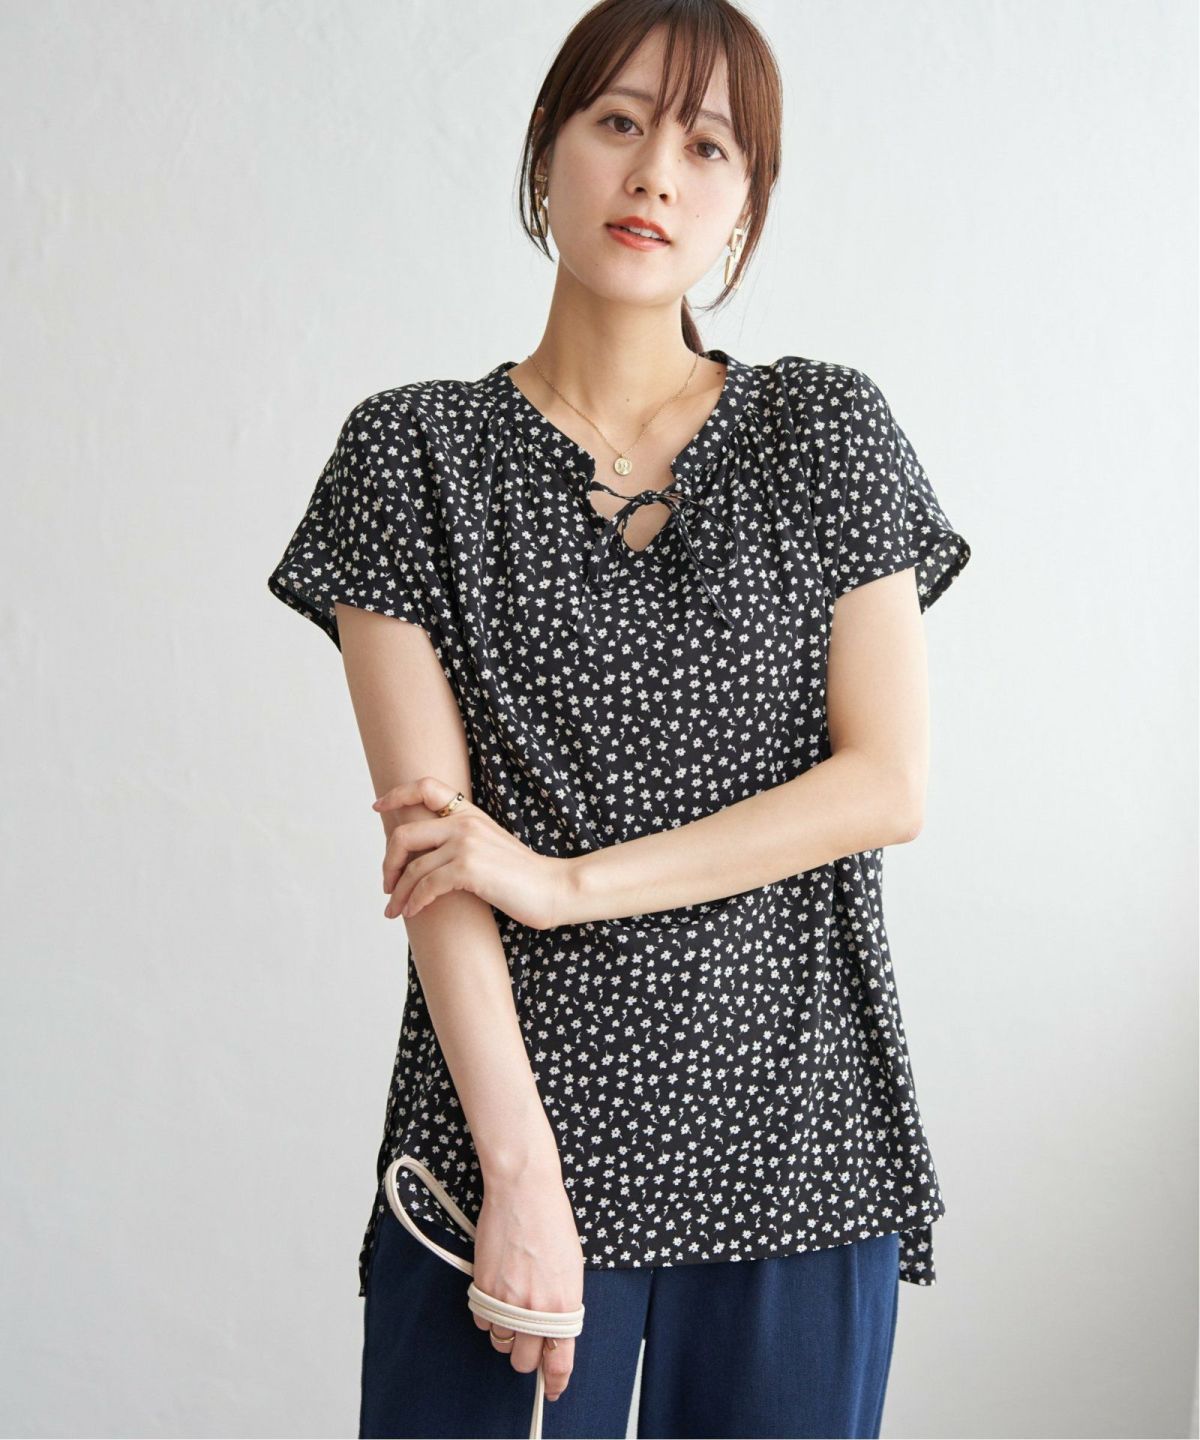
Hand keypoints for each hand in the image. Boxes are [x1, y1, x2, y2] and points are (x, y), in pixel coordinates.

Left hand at [372, 776, 572, 929]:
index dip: (396, 794)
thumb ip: (461, 840)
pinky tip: (414, 912)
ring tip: (395, 910)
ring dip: (399, 893)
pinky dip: (414, 901)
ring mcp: (466, 844)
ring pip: (413, 868)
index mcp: (470, 812)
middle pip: (405, 834)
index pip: (425, 787)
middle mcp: (465, 822)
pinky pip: (426, 885)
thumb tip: (424, 856)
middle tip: (387, 885)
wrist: (553, 888)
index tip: (378, 807)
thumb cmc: (522, 875)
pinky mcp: (468, 869)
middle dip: (388, 862)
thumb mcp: (489, 845)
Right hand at [471, 1166, 583, 1405]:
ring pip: (501, 1343)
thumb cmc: (553, 1223)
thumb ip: (562, 1304)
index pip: (559, 1361)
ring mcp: (507, 1301)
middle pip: (524, 1360)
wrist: (525, 1192)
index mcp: (564, 1305)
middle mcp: (535, 1309)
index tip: (552, 1390)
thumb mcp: (571, 1269)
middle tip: (528, 1338)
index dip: (554, 1381)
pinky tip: (496, 1294)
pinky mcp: (484, 1289)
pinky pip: (482, 1322)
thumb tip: (553, 1329)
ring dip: (506, 1334)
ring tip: (512, 1308)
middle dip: (526, 1355)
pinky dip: (488, 1315)